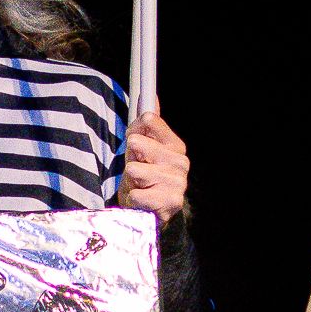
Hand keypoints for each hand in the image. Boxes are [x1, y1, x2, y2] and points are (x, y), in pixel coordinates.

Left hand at [121, 104, 189, 222]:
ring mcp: (178, 183)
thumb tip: (150, 96)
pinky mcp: (170, 203)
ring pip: (133, 170)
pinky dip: (133, 199)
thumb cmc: (144, 180)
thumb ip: (145, 126)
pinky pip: (135, 194)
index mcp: (175, 146)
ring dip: (130, 182)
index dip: (134, 132)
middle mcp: (181, 163)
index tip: (135, 146)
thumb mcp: (141, 151)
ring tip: (139, 188)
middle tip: (136, 173)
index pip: (149, 121)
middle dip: (129, 159)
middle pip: (136, 143)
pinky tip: (142, 202)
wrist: (149, 215)